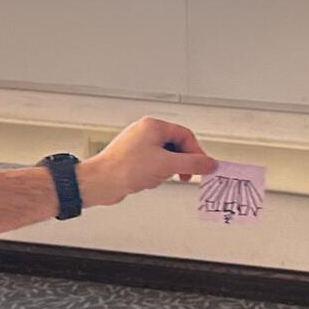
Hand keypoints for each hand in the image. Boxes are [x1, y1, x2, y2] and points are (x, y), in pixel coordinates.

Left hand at [81, 118, 217, 205]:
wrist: (100, 182)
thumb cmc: (125, 169)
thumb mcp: (167, 165)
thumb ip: (193, 164)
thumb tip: (209, 164)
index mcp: (153, 126)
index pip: (185, 135)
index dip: (196, 152)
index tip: (203, 166)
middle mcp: (145, 132)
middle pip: (176, 146)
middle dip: (180, 163)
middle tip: (184, 175)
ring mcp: (137, 145)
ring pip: (165, 157)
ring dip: (165, 170)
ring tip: (156, 177)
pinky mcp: (131, 158)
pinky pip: (153, 164)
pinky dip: (154, 174)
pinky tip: (146, 181)